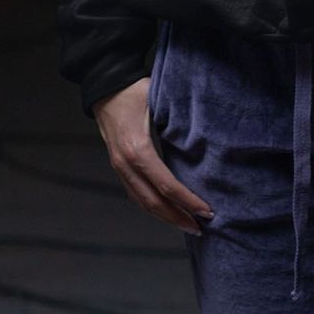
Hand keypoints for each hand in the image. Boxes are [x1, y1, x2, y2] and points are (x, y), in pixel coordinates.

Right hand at [93, 78, 213, 236]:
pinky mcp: (117, 165)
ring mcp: (119, 166)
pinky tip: (166, 209)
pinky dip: (152, 205)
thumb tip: (207, 140)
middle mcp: (126, 164)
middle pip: (153, 202)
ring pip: (142, 202)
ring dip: (165, 216)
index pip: (167, 186)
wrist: (106, 85)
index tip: (207, 211)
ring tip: (187, 224)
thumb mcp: (160, 103)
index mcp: (138, 150)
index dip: (187, 201)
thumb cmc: (136, 90)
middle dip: (178, 217)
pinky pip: (135, 192)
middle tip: (201, 227)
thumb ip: (179, 122)